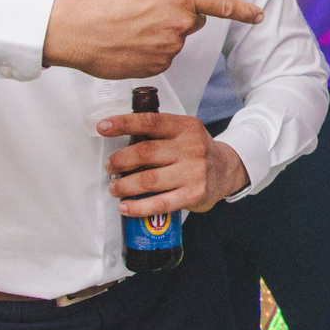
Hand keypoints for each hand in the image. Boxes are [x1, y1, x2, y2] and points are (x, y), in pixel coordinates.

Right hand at [43, 0, 263, 79]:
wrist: (70, 29)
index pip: (219, 4)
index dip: (242, 10)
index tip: (258, 14)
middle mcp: (178, 24)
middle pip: (193, 19)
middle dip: (177, 12)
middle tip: (144, 5)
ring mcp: (167, 48)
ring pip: (176, 39)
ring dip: (162, 32)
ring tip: (130, 22)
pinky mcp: (154, 67)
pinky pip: (162, 58)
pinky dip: (151, 50)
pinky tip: (128, 40)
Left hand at [99, 112, 249, 213]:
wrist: (227, 170)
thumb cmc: (196, 151)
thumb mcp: (184, 132)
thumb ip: (159, 133)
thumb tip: (120, 139)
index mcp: (186, 127)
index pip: (150, 122)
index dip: (124, 123)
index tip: (102, 127)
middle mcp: (191, 148)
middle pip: (145, 153)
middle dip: (120, 161)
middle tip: (110, 167)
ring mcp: (193, 172)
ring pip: (149, 180)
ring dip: (124, 185)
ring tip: (115, 188)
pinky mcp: (193, 195)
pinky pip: (160, 203)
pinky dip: (138, 207)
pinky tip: (125, 207)